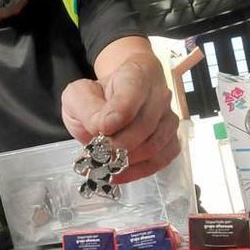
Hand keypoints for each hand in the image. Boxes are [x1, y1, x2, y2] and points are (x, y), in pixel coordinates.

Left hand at [61, 55, 179, 182]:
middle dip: (119, 145)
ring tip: (106, 165)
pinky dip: (140, 171)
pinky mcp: (170, 139)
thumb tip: (102, 128)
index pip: (134, 91)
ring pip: (155, 144)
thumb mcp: (79, 95)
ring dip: (129, 160)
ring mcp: (167, 118)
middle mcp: (158, 95)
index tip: (102, 128)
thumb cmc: (97, 96)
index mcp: (135, 75)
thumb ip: (87, 107)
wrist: (115, 96)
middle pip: (145, 124)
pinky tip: (120, 174)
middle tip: (98, 155)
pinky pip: (162, 159)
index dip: (120, 112)